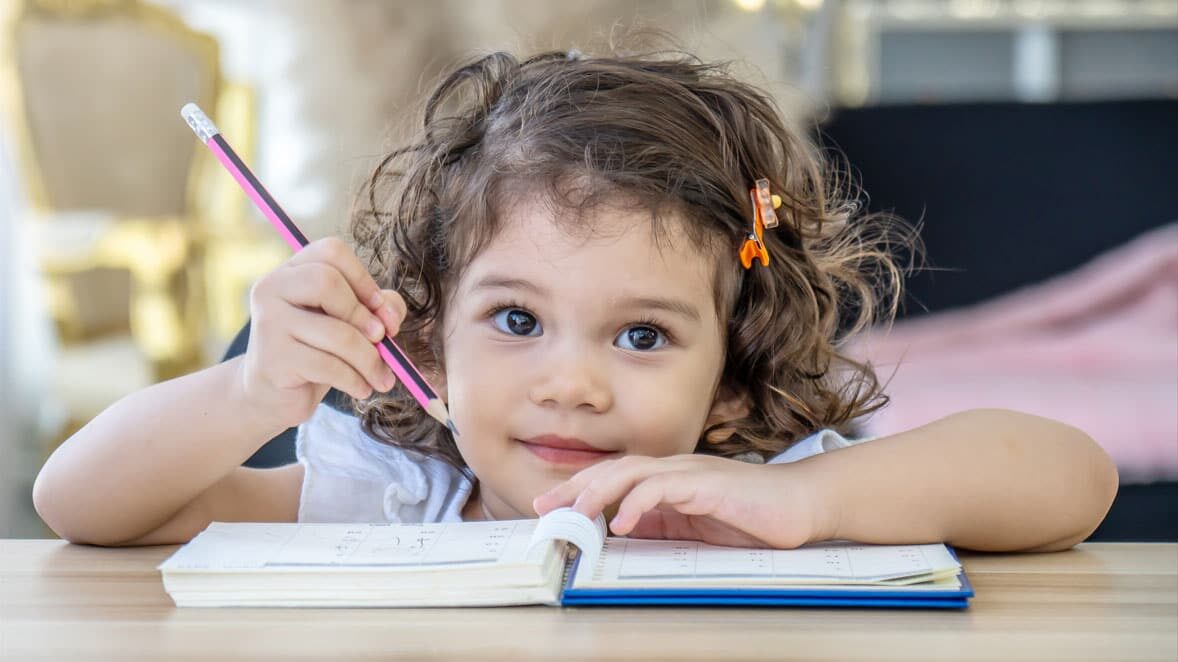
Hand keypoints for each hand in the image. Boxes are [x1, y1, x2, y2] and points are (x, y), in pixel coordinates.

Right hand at [238, 237, 406, 428]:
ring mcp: (268, 323)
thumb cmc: (317, 351)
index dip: (363, 278)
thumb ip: (378, 307)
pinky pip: (327, 365)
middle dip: (363, 315)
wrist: (273, 395)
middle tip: (381, 340)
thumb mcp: (349, 322)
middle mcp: (272, 289)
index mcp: (291, 270)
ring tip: (381, 378)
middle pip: (327, 282)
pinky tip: (362, 389)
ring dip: (369, 359)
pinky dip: (354, 380)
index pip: (331, 251)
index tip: (380, 309)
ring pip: (335, 332)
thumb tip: (390, 315)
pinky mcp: (272, 359)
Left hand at [533, 454, 822, 548]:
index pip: (614, 478)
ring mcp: (691, 473)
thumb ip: (662, 526)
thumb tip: (621, 534)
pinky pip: (665, 488)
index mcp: (669, 479)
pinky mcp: (709, 483)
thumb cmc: (753, 517)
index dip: (579, 490)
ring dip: (598, 491)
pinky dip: (640, 502)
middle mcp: (674, 470)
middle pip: (613, 469)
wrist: (803, 505)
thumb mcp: (696, 528)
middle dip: (574, 487)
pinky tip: (624, 521)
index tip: (550, 507)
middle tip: (544, 507)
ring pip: (632, 473)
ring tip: (574, 512)